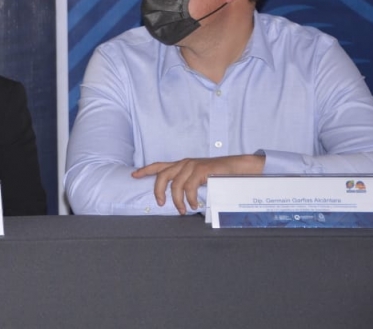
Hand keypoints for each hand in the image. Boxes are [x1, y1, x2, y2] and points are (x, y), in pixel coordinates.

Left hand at [132, 154, 265, 214]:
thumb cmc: (219, 175)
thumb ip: (189, 183)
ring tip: (183, 210)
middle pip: (162, 176)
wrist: (239, 167)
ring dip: (177, 200)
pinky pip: (189, 187)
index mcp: (182, 164)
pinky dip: (190, 199)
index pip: (159, 165)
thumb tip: (180, 199)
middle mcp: (184, 163)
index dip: (145, 170)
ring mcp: (192, 165)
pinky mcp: (201, 170)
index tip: (133, 175)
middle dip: (158, 191)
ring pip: (175, 184)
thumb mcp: (199, 178)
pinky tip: (194, 205)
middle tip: (161, 204)